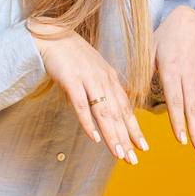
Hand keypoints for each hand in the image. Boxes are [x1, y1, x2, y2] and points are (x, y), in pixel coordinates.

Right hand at [31, 19, 145, 164]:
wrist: (52, 36)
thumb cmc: (73, 57)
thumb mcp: (94, 73)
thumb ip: (103, 91)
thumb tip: (109, 112)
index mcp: (111, 79)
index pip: (125, 109)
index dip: (134, 129)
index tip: (142, 147)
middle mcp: (104, 80)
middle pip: (118, 114)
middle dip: (127, 138)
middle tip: (134, 159)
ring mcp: (88, 80)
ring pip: (103, 112)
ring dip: (112, 135)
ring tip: (119, 154)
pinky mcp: (71, 80)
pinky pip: (81, 104)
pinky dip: (88, 122)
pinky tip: (94, 137)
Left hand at [153, 6, 194, 155]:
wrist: (189, 19)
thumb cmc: (164, 37)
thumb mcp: (148, 50)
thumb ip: (141, 72)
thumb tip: (127, 94)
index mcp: (171, 69)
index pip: (175, 100)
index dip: (179, 121)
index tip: (181, 140)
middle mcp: (190, 72)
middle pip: (194, 106)